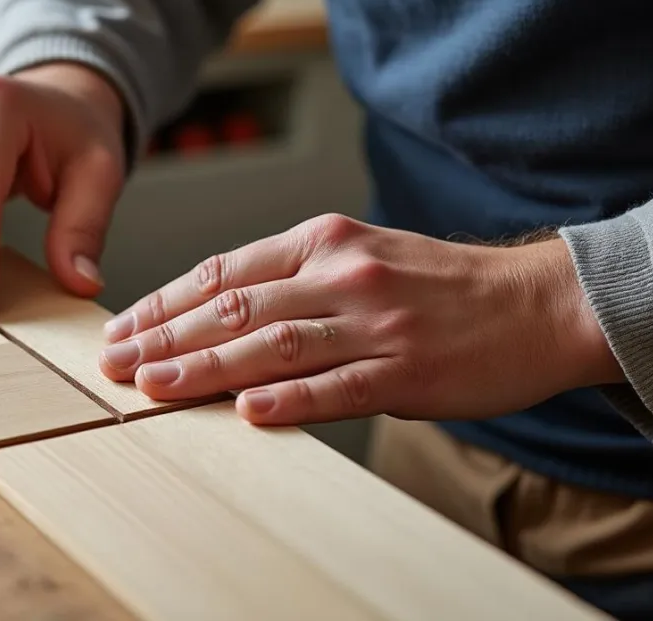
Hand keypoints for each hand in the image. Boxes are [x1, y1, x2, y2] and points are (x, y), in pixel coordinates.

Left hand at [98, 214, 623, 424]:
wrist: (536, 302)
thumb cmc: (440, 284)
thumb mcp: (361, 255)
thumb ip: (294, 280)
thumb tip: (216, 318)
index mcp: (324, 241)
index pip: (223, 272)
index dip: (164, 302)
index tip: (122, 328)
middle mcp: (342, 273)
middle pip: (234, 306)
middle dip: (166, 337)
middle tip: (115, 364)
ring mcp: (374, 321)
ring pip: (272, 344)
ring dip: (205, 368)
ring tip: (153, 387)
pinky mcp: (406, 369)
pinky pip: (336, 386)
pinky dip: (288, 399)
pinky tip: (245, 410)